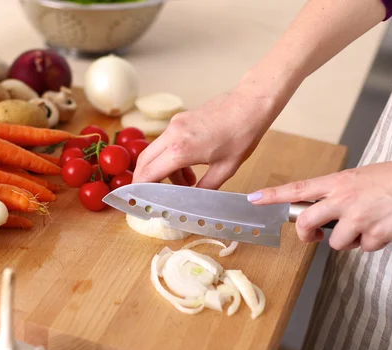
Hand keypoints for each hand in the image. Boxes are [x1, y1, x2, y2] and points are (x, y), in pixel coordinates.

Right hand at [133, 79, 282, 189]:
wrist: (250, 104)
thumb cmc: (242, 134)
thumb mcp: (225, 169)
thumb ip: (206, 188)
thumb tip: (194, 202)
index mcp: (181, 150)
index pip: (149, 173)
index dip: (141, 190)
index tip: (141, 200)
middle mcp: (172, 135)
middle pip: (144, 161)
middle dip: (145, 179)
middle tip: (155, 195)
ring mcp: (174, 125)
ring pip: (155, 151)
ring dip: (163, 169)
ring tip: (187, 182)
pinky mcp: (179, 119)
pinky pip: (166, 142)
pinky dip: (170, 156)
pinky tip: (190, 165)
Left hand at [248, 155, 391, 251]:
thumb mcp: (358, 179)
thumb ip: (336, 193)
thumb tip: (322, 211)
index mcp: (337, 182)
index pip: (297, 189)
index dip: (273, 195)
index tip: (253, 199)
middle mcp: (343, 199)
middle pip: (306, 223)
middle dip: (306, 234)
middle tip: (314, 236)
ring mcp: (358, 218)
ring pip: (335, 243)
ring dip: (348, 241)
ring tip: (366, 225)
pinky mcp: (374, 234)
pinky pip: (363, 249)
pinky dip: (372, 244)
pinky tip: (383, 228)